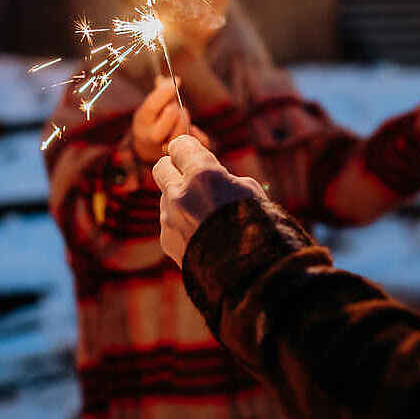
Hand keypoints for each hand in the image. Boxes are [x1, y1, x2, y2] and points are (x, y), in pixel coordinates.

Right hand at [133, 77, 208, 162]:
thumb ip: (160, 92)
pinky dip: (197, 134)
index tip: (177, 80)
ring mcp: (166, 148)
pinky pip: (198, 142)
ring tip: (181, 117)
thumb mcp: (151, 106)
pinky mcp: (181, 156)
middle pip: (171, 115)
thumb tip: (164, 79)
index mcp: (142, 121)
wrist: (149, 149)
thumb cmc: (153, 121)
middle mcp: (151, 136)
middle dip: (177, 107)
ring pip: (184, 129)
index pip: (153, 105)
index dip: (166, 91)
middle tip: (176, 105)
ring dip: (186, 120)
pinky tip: (191, 130)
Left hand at [152, 135, 265, 265]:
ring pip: (166, 197)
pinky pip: (170, 222)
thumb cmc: (257, 225)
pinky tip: (202, 235)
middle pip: (162, 166)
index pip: (180, 145)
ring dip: (180, 200)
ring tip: (207, 216)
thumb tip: (207, 174)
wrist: (249, 274)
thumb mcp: (248, 189)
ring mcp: (169, 218)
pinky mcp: (166, 240)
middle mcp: (180, 193)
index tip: (192, 151)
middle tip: (191, 177)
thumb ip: (220, 176)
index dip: (188, 148)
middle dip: (174, 168)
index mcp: (203, 175)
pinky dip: (181, 224)